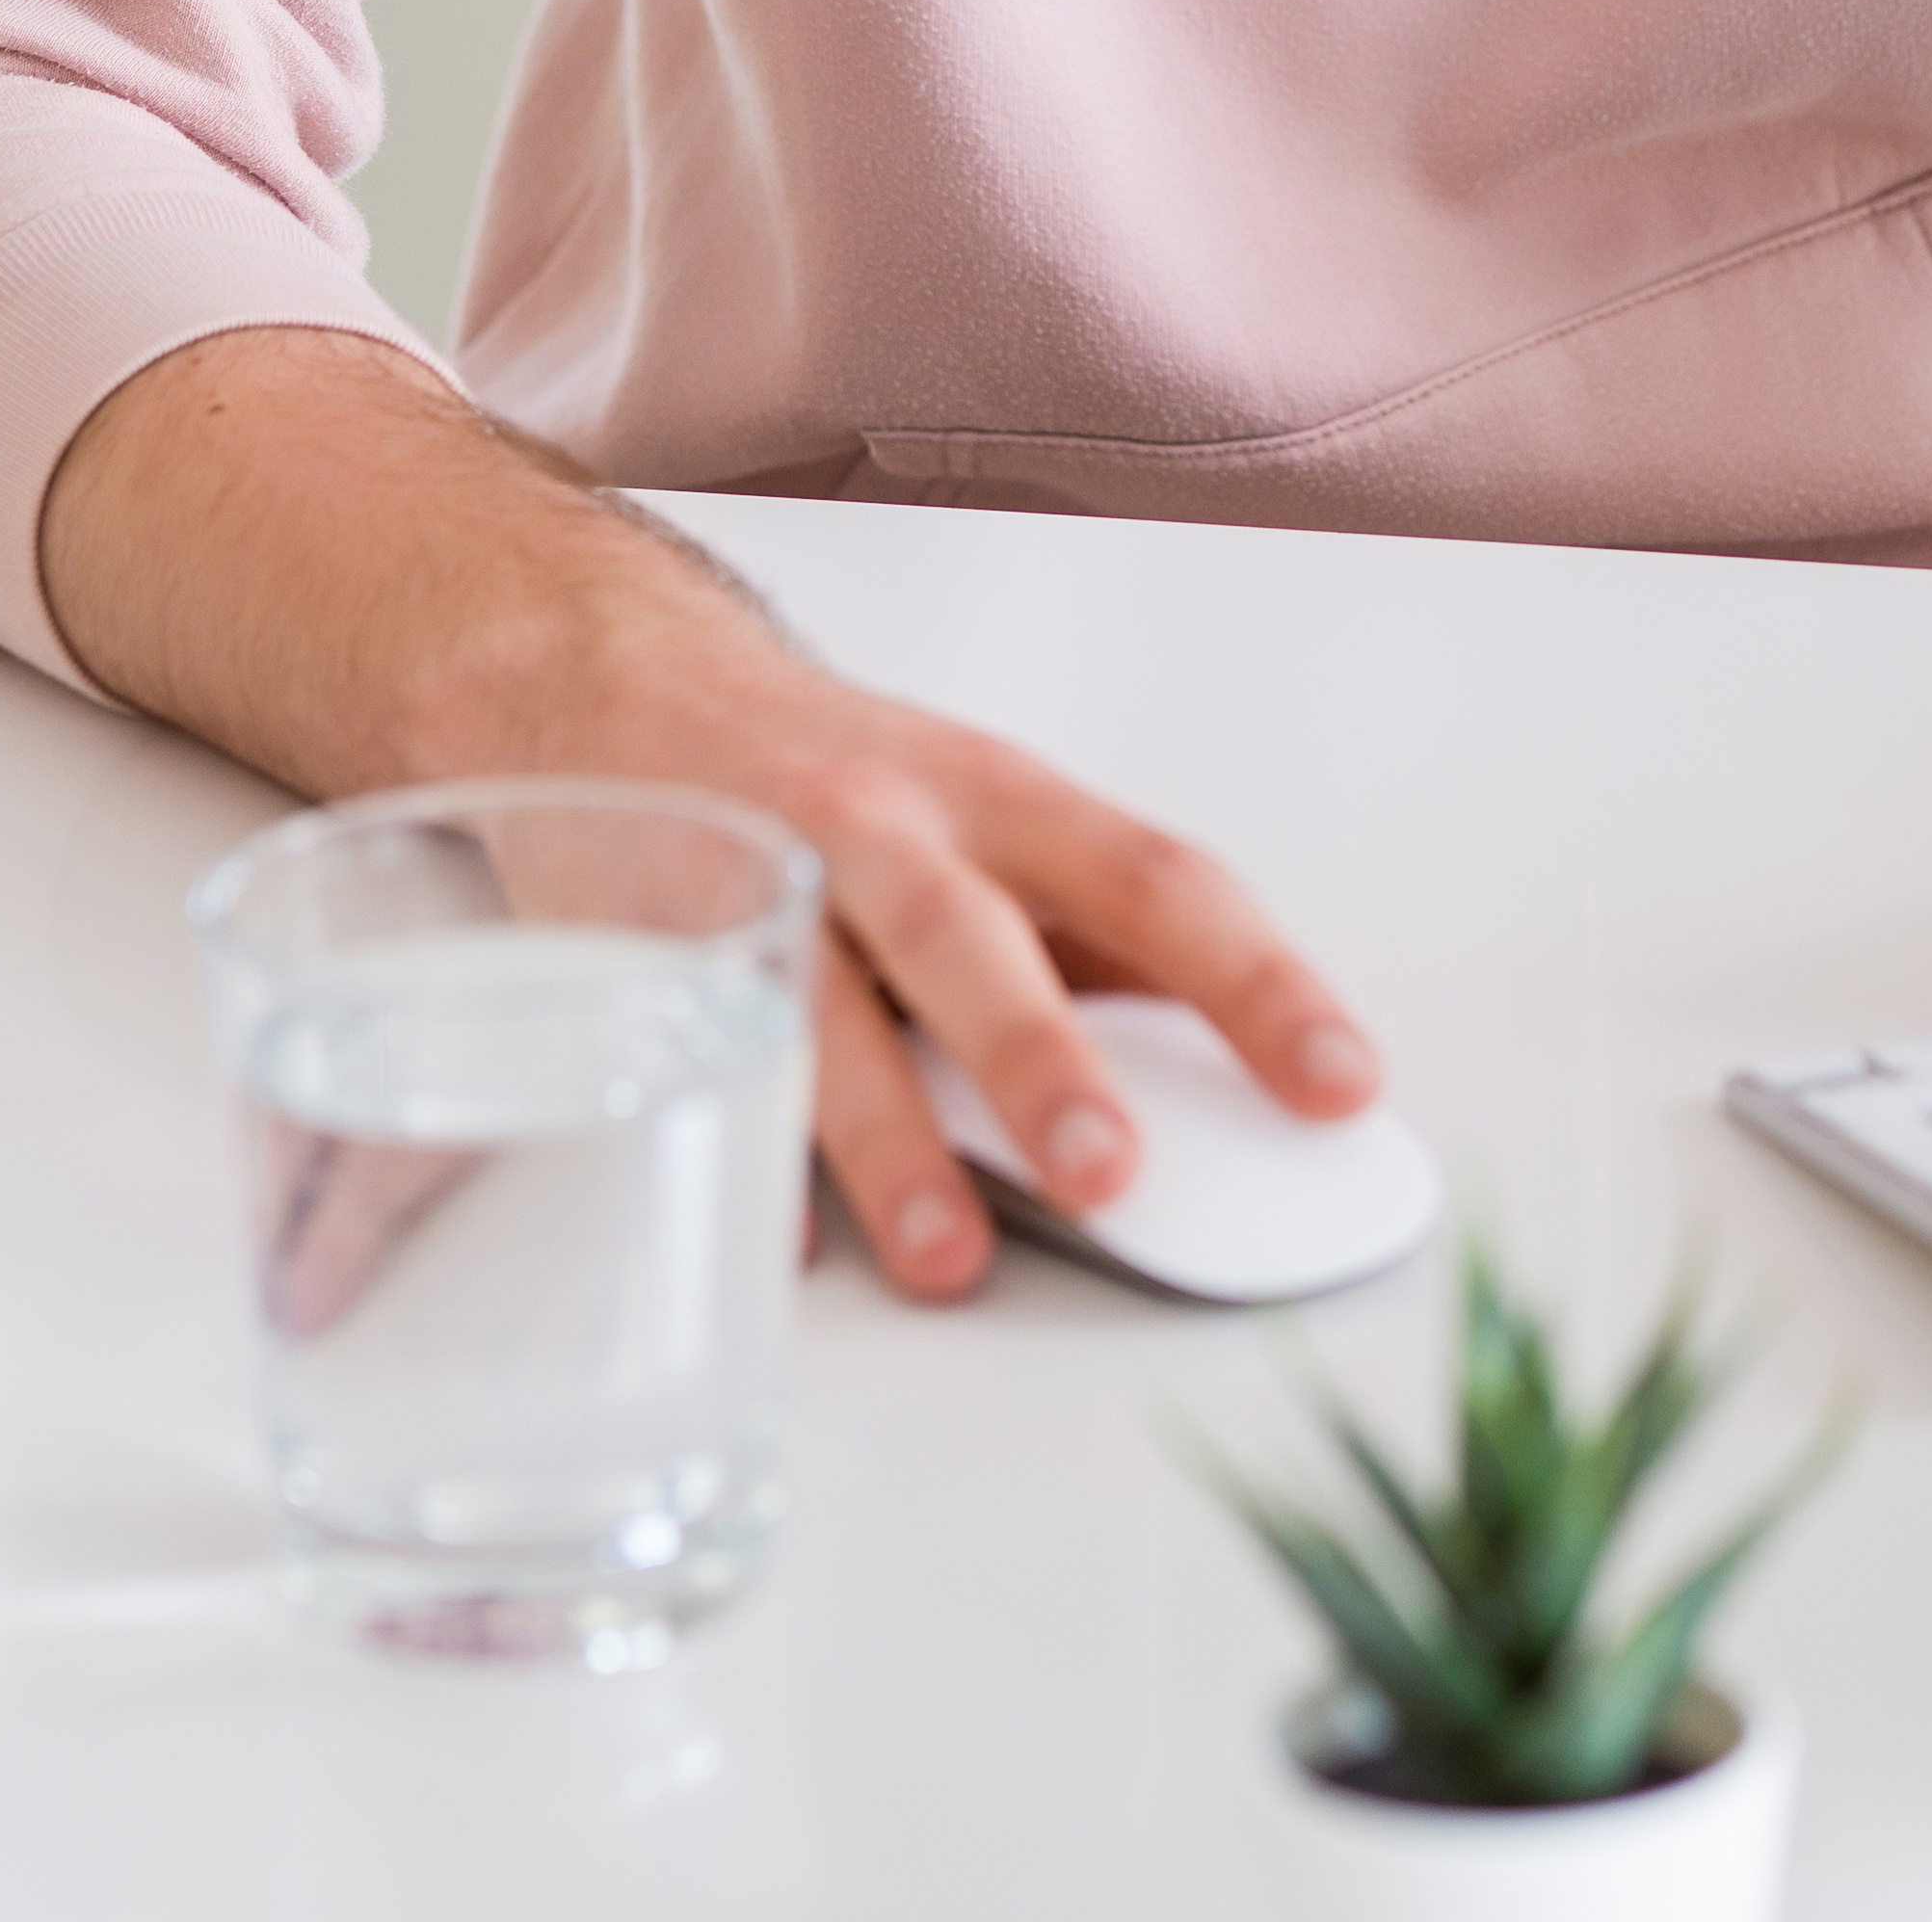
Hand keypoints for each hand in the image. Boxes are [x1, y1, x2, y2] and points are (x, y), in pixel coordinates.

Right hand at [37, 323, 1381, 1296]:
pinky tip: (787, 1236)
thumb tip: (1226, 1060)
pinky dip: (743, 1149)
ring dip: (892, 1141)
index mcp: (999, 799)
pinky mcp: (649, 947)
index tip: (1344, 1082)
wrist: (587, 675)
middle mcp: (884, 826)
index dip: (1259, 981)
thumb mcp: (975, 818)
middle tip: (1117, 1171)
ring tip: (948, 1255)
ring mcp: (759, 882)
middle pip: (977, 936)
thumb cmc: (820, 773)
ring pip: (829, 1010)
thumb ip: (1080, 936)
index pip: (1158, 881)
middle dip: (1046, 1057)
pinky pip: (703, 1053)